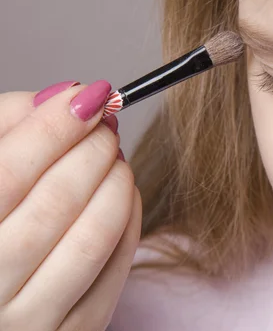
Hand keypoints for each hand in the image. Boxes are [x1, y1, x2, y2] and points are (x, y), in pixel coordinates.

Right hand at [0, 81, 141, 330]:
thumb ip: (6, 128)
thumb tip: (66, 97)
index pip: (7, 175)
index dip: (54, 127)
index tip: (89, 96)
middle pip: (56, 203)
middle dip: (92, 150)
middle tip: (105, 124)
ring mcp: (30, 322)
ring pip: (92, 238)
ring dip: (116, 182)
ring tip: (114, 155)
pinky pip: (115, 269)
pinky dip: (128, 220)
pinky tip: (123, 192)